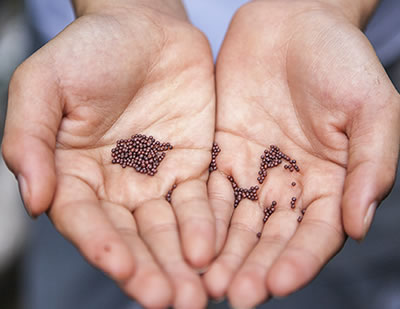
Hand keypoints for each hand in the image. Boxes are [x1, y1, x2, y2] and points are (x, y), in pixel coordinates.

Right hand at [2, 1, 214, 307]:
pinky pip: (201, 203)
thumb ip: (29, 139)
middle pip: (133, 238)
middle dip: (151, 270)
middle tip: (172, 302)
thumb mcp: (44, 85)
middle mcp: (117, 186)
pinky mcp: (192, 168)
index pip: (86, 222)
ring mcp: (157, 179)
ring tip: (198, 294)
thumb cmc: (90, 49)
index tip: (120, 268)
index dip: (101, 247)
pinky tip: (216, 251)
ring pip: (170, 230)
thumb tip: (32, 199)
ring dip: (183, 262)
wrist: (144, 27)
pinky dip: (208, 227)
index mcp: (75, 174)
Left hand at [204, 1, 399, 306]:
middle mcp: (288, 186)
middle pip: (270, 238)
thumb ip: (372, 165)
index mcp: (330, 183)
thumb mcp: (371, 107)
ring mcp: (252, 171)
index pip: (315, 235)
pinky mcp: (220, 153)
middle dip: (253, 267)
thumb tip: (360, 224)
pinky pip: (207, 189)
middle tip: (232, 294)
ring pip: (235, 222)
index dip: (298, 262)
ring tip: (205, 280)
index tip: (277, 285)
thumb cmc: (340, 59)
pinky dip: (198, 216)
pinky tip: (187, 239)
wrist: (293, 22)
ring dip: (222, 252)